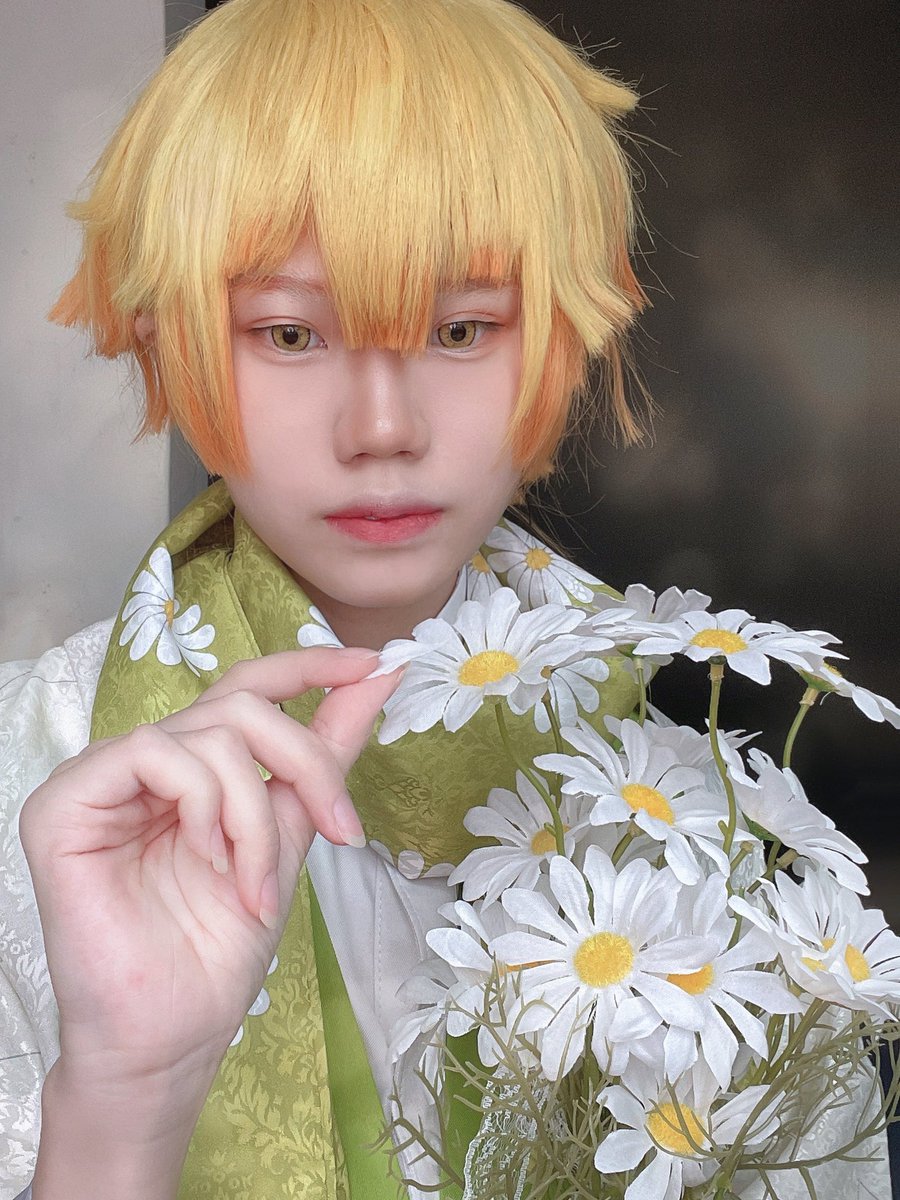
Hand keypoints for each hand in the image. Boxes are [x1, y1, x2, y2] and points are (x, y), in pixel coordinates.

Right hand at [20, 647, 401, 1100]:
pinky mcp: (64, 803)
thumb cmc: (218, 949)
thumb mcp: (290, 835)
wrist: (170, 1036)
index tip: (376, 665)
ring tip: (255, 883)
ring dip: (255, 811)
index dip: (309, 666)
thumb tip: (377, 680)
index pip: (246, 687)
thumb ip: (322, 758)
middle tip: (341, 827)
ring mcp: (101, 779)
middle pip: (242, 705)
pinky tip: (205, 858)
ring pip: (209, 732)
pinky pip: (152, 753)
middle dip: (306, 761)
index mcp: (193, 767)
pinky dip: (202, 804)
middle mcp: (147, 762)